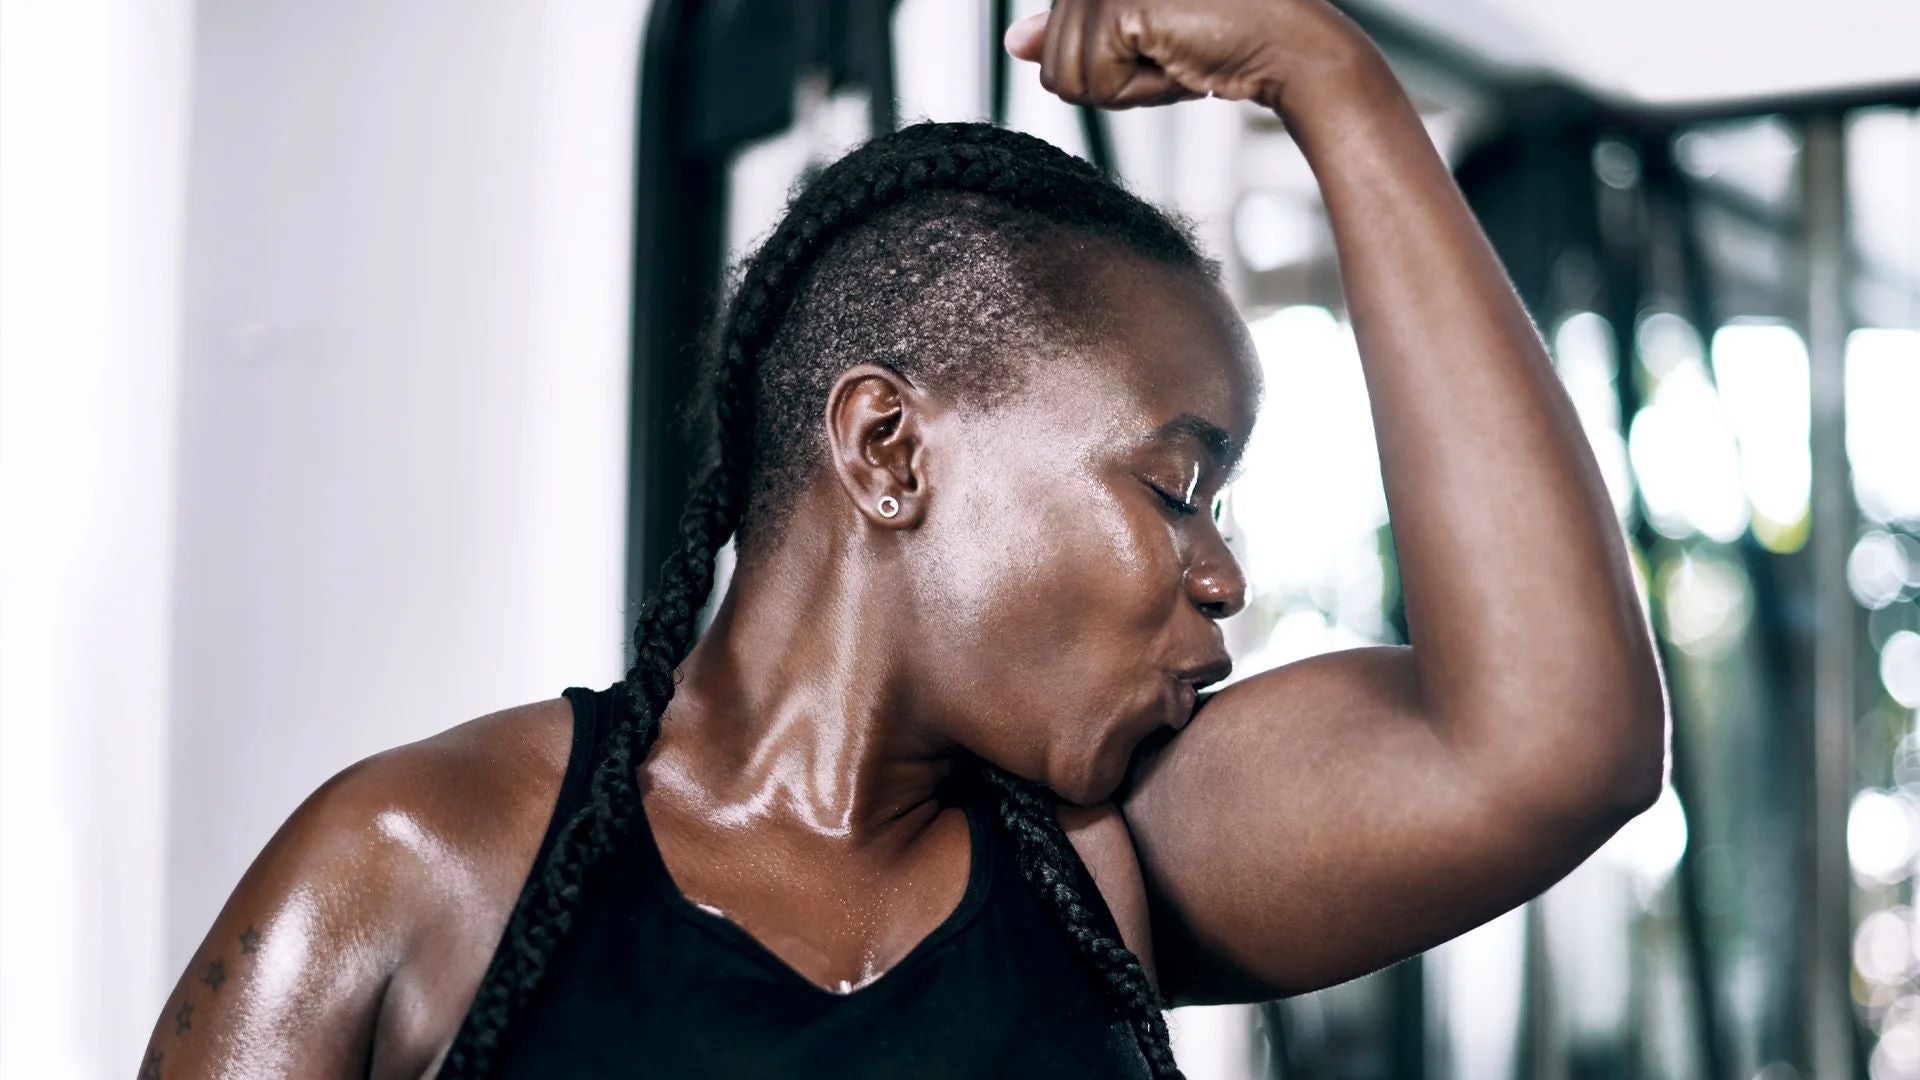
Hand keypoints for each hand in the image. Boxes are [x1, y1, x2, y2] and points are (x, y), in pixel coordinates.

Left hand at [1003, 0, 1375, 113]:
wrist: (1286, 45)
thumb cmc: (1224, 37)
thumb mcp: (1136, 41)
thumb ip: (1073, 35)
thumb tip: (1015, 42)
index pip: (1055, 39)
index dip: (1105, 64)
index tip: (1160, 44)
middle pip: (1052, 61)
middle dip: (1112, 81)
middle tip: (1172, 53)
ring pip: (1064, 78)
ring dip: (1124, 90)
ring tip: (1175, 54)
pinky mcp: (1119, 5)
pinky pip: (1089, 85)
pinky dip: (1137, 95)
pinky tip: (1178, 62)